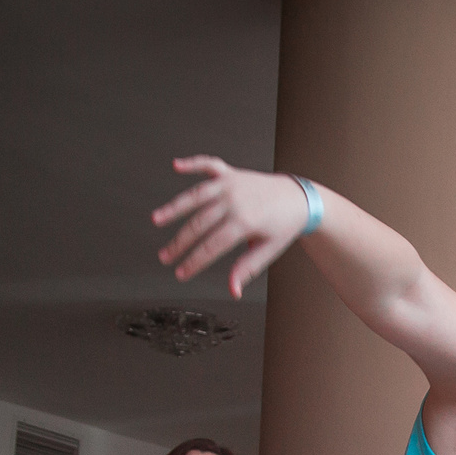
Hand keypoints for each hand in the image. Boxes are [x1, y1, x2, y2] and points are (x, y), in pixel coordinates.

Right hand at [153, 157, 317, 296]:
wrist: (298, 199)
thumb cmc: (283, 226)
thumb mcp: (267, 251)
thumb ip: (246, 269)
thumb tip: (233, 291)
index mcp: (245, 222)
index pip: (211, 246)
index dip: (194, 262)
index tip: (181, 274)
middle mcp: (235, 201)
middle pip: (199, 224)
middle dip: (180, 243)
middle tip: (165, 258)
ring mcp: (231, 185)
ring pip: (196, 196)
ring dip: (174, 208)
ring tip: (157, 220)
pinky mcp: (230, 173)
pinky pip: (208, 165)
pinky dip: (192, 163)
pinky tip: (176, 165)